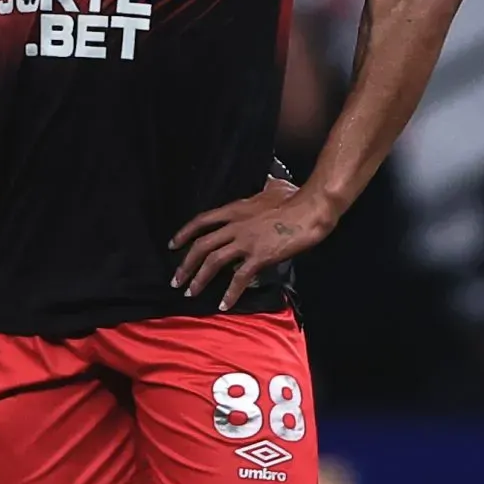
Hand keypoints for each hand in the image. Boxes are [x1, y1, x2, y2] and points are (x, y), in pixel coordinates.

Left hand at [169, 179, 337, 310]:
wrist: (311, 209)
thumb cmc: (295, 197)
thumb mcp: (273, 187)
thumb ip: (264, 186)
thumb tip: (267, 180)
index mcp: (234, 210)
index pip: (201, 221)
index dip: (184, 233)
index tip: (173, 245)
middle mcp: (234, 226)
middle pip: (201, 245)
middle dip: (185, 265)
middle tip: (176, 280)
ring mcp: (245, 242)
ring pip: (213, 262)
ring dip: (199, 279)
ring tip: (190, 292)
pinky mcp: (259, 256)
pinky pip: (239, 278)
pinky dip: (230, 293)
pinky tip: (224, 304)